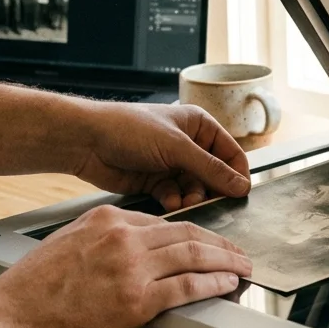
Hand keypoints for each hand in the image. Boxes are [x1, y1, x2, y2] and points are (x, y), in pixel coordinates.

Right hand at [0, 205, 251, 327]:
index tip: (204, 241)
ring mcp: (131, 267)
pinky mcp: (136, 300)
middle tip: (236, 250)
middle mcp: (122, 235)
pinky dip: (213, 284)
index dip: (191, 232)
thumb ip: (100, 241)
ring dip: (225, 261)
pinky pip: (187, 286)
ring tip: (242, 266)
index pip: (162, 221)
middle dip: (218, 242)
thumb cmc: (29, 290)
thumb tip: (124, 251)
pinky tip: (226, 285)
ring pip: (194, 255)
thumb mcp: (66, 245)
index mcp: (106, 218)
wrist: (9, 317)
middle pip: (186, 233)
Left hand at [72, 101, 250, 210]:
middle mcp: (187, 144)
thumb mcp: (176, 147)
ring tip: (184, 201)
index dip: (237, 174)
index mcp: (198, 125)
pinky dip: (173, 200)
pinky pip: (175, 195)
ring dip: (191, 197)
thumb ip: (211, 169)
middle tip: (207, 201)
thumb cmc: (129, 129)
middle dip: (211, 190)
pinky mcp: (156, 181)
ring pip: (194, 189)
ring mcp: (171, 164)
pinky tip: (167, 201)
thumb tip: (241, 185)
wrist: (87, 141)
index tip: (240, 194)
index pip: (230, 153)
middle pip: (214, 175)